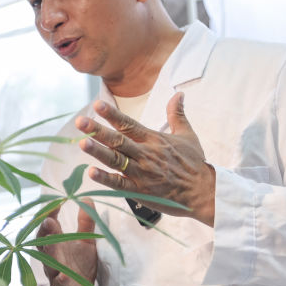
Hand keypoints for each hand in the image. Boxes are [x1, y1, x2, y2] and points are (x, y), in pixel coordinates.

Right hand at [37, 204, 97, 285]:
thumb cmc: (80, 266)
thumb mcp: (86, 242)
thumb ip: (86, 223)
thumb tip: (87, 198)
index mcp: (56, 243)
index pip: (49, 226)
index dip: (50, 215)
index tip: (56, 203)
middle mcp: (51, 256)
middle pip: (43, 242)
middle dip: (45, 232)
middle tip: (48, 221)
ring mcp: (54, 271)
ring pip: (48, 262)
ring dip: (49, 253)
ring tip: (51, 245)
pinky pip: (58, 283)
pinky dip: (59, 279)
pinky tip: (63, 275)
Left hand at [77, 93, 215, 225]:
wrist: (205, 192)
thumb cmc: (195, 163)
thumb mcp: (188, 135)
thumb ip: (177, 114)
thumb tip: (178, 93)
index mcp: (154, 140)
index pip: (129, 124)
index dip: (112, 115)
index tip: (97, 104)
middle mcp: (145, 154)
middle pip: (118, 140)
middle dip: (98, 130)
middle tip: (80, 122)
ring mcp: (141, 173)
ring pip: (116, 160)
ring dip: (98, 152)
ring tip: (81, 143)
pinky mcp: (140, 191)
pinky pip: (119, 184)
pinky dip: (105, 179)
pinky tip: (91, 172)